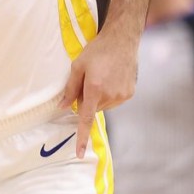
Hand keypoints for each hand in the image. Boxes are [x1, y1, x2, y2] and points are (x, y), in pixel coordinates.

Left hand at [59, 28, 138, 157]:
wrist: (122, 40)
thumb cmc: (97, 51)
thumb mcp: (77, 66)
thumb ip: (70, 89)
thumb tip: (63, 107)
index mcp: (95, 89)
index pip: (86, 119)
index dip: (82, 137)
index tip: (79, 153)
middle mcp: (111, 95)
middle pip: (92, 109)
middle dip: (86, 100)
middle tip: (87, 81)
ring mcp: (122, 96)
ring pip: (103, 106)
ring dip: (98, 97)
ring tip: (101, 76)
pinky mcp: (130, 94)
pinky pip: (113, 101)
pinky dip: (108, 94)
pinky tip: (110, 78)